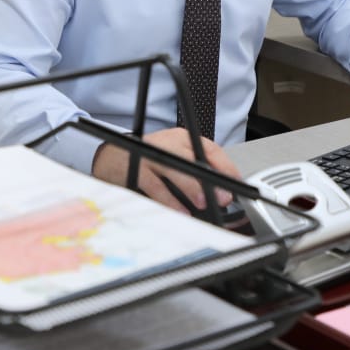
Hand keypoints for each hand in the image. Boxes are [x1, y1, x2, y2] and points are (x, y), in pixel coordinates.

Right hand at [91, 127, 241, 212]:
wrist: (111, 157)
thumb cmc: (148, 161)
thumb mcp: (175, 159)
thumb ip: (196, 172)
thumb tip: (222, 196)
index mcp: (182, 138)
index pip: (209, 149)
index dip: (226, 168)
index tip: (237, 186)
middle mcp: (167, 143)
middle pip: (193, 157)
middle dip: (211, 178)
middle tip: (224, 197)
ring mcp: (150, 155)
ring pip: (174, 168)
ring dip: (191, 187)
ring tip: (203, 203)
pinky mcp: (135, 169)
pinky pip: (154, 186)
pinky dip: (168, 200)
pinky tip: (180, 211)